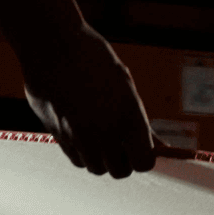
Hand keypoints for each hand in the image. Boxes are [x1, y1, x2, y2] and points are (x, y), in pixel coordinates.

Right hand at [14, 22, 156, 177]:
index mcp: (128, 120)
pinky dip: (82, 153)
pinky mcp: (56, 134)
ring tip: (100, 135)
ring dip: (102, 158)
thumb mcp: (126, 88)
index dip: (144, 156)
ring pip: (96, 168)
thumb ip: (141, 122)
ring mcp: (78, 137)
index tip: (140, 146)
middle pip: (120, 171)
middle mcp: (104, 134)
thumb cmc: (94, 60)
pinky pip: (76, 158)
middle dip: (123, 160)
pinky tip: (83, 132)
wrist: (52, 43)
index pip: (144, 163)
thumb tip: (160, 147)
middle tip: (121, 141)